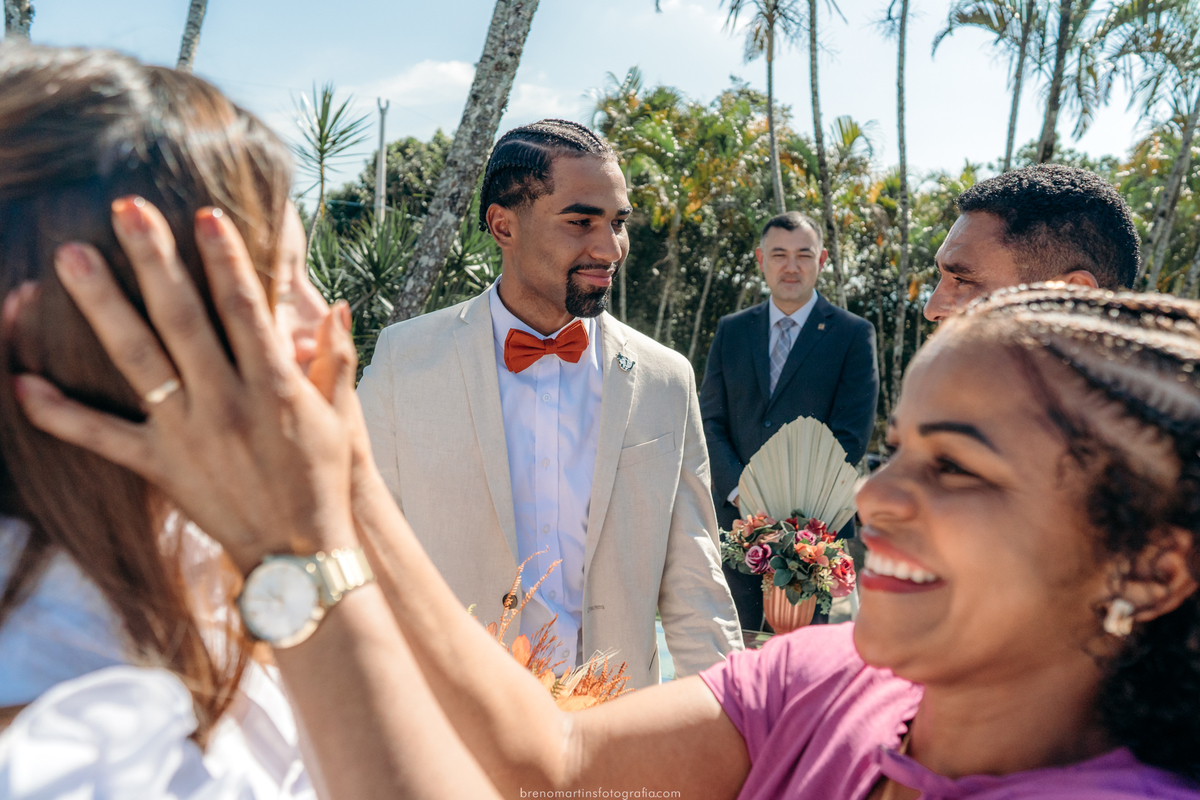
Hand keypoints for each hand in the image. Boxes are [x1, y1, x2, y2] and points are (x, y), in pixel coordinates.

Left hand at [13, 197, 358, 573]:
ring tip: (71, 258)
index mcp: (274, 386)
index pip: (246, 309)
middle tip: (126, 209)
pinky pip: (102, 439)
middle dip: (154, 259)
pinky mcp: (159, 468)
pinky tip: (21, 384)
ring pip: (137, 360)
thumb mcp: (339, 418)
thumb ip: (335, 359)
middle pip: (182, 319)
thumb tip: (334, 306)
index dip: (226, 259)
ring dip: (102, 306)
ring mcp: (187, 434)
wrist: (297, 554)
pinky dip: (60, 416)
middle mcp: (226, 402)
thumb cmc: (323, 480)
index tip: (205, 213)